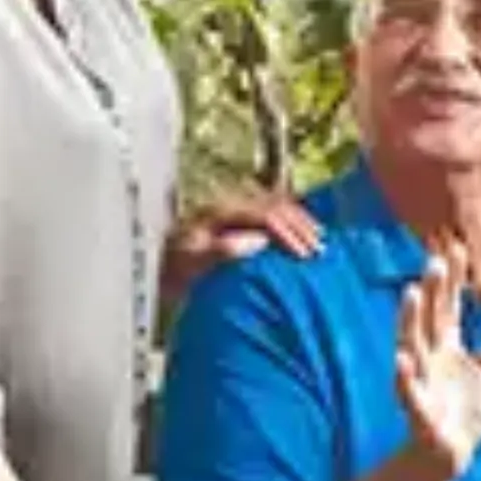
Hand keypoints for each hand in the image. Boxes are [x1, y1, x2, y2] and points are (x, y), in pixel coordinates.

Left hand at [163, 190, 322, 295]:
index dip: (287, 233)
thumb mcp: (193, 264)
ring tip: (319, 243)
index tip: (303, 255)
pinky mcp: (240, 220)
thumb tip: (259, 242)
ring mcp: (235, 211)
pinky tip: (306, 235)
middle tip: (318, 251)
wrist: (161, 275)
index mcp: (217, 213)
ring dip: (301, 223)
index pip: (262, 214)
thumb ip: (222, 251)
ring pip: (278, 205)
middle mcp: (228, 206)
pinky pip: (273, 211)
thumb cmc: (176, 273)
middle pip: (275, 206)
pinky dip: (294, 222)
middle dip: (300, 228)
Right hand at [394, 249, 480, 480]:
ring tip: (411, 294)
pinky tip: (399, 359)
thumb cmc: (466, 412)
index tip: (456, 248)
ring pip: (412, 346)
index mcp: (448, 347)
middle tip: (436, 259)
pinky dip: (403, 376)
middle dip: (433, 291)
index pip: (449, 307)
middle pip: (431, 319)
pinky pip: (408, 392)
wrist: (450, 455)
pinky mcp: (418, 412)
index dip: (453, 281)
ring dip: (410, 321)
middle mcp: (430, 359)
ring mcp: (422, 382)